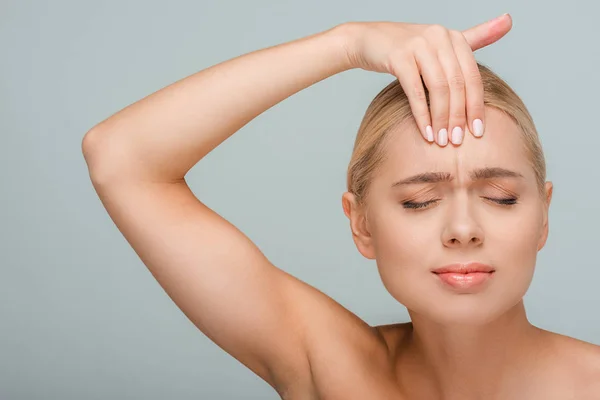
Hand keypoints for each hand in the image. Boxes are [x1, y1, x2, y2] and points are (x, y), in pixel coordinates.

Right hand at [341, 15, 512, 145]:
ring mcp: (418, 45)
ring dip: (442, 119)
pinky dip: (422, 115)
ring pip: (438, 89)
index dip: (476, 106)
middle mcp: (439, 36)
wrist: (365, 40)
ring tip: (441, 140)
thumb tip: (510, 20)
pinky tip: (426, 132)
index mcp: (453, 36)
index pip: (472, 77)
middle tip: (457, 141)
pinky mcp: (398, 56)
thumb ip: (475, 36)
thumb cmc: (405, 47)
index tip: (478, 132)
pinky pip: (415, 91)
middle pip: (457, 84)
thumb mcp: (441, 42)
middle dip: (459, 116)